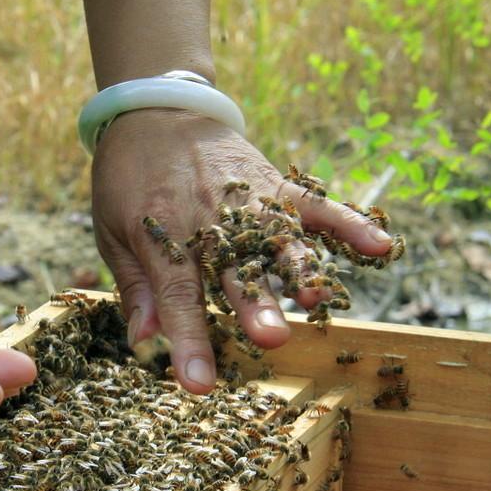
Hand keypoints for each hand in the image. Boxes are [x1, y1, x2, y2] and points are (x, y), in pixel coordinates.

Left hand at [91, 109, 392, 393]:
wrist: (154, 107)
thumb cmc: (126, 177)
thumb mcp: (110, 229)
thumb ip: (134, 286)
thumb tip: (144, 340)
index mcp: (161, 233)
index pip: (176, 296)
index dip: (188, 340)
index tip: (197, 382)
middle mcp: (209, 219)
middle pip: (233, 269)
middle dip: (252, 304)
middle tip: (269, 338)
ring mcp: (247, 201)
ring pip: (277, 239)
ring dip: (298, 268)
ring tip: (314, 297)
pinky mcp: (275, 184)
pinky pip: (315, 204)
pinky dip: (348, 223)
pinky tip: (379, 247)